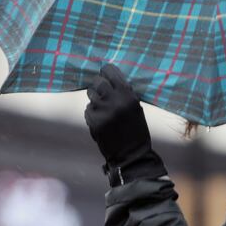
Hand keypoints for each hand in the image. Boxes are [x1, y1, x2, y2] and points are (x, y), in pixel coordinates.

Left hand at [85, 64, 164, 185]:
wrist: (131, 154)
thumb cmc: (136, 129)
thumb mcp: (136, 107)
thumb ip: (124, 92)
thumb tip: (110, 77)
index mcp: (127, 95)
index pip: (110, 72)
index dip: (106, 71)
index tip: (105, 72)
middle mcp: (114, 100)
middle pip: (98, 82)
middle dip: (100, 86)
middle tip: (103, 92)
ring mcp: (102, 111)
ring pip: (91, 95)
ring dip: (96, 100)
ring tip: (105, 110)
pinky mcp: (93, 121)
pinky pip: (88, 110)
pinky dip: (93, 113)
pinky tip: (102, 121)